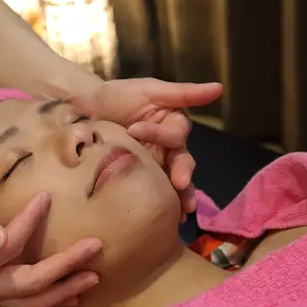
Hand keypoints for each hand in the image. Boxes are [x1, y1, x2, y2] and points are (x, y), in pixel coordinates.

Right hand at [0, 192, 100, 306]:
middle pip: (29, 286)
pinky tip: (65, 294)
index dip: (29, 223)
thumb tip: (1, 236)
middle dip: (65, 268)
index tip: (46, 197)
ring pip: (29, 302)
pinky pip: (21, 304)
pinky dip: (46, 300)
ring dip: (62, 292)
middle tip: (95, 248)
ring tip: (91, 279)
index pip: (9, 248)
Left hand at [83, 79, 222, 214]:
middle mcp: (170, 148)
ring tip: (183, 210)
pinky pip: (160, 193)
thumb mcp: (150, 90)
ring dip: (182, 194)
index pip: (175, 133)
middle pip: (183, 161)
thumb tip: (219, 87)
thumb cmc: (120, 97)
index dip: (159, 133)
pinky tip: (174, 218)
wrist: (88, 112)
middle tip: (179, 183)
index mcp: (173, 126)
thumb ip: (184, 93)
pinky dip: (168, 205)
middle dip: (183, 173)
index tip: (135, 129)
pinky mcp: (145, 180)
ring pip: (177, 181)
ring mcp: (158, 166)